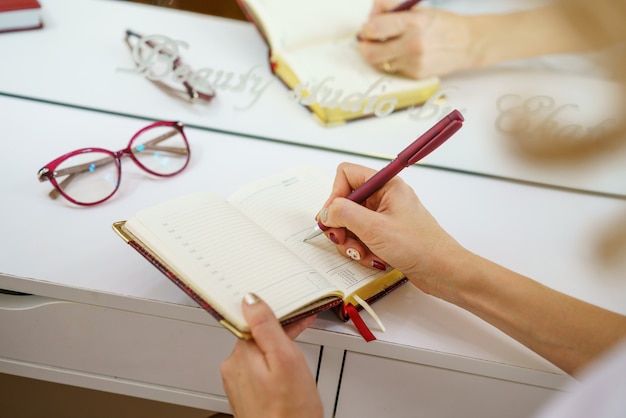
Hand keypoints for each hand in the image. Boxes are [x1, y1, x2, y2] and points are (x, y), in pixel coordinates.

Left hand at [220, 293, 322, 417]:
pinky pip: (259, 369)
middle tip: (303, 328)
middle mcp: (234, 367)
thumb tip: (251, 299)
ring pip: (259, 352)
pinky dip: (274, 365)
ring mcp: (238, 382)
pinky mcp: (246, 394)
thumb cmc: (290, 412)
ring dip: (277, 349)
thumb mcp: (286, 360)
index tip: (298, 312)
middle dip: (280, 331)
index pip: (256, 320)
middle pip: (257, 335)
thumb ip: (267, 327)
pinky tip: (288, 373)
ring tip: (297, 353)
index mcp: (241, 354)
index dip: (280, 314)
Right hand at [318, 162, 467, 297]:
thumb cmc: (420, 247)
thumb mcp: (374, 228)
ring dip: (352, 241)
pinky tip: (374, 259)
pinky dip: (363, 250)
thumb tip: (326, 212)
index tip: (333, 216)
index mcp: (386, 185)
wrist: (443, 271)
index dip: (335, 195)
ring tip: (364, 253)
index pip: (347, 175)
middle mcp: (385, 197)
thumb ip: (344, 214)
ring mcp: (385, 216)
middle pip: (346, 202)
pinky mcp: (386, 234)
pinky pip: (362, 237)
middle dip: (342, 225)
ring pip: (352, 223)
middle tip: (344, 239)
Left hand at [357, 0, 476, 77]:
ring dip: (376, 55)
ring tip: (383, 46)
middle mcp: (413, 44)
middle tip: (366, 42)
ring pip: (380, 64)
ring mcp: (414, 62)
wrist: (468, 43)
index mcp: (413, 22)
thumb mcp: (419, 9)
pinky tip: (400, 54)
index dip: (366, 29)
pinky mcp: (416, 75)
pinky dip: (391, 62)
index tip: (367, 28)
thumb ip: (391, 9)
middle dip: (364, 47)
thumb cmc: (442, 24)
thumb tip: (370, 17)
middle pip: (372, 53)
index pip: (375, 28)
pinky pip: (393, 70)